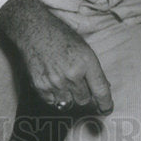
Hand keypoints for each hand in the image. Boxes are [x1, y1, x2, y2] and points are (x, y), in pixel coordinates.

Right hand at [0, 0, 113, 114]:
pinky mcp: (41, 86)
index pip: (101, 90)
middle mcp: (72, 74)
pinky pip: (52, 101)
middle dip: (83, 94)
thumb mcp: (83, 48)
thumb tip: (103, 88)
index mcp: (86, 62)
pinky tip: (51, 79)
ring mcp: (55, 82)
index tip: (106, 109)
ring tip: (62, 78)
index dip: (106, 103)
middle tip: (77, 82)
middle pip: (84, 100)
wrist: (34, 30)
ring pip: (68, 102)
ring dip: (68, 95)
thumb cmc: (60, 36)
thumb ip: (92, 69)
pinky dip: (54, 95)